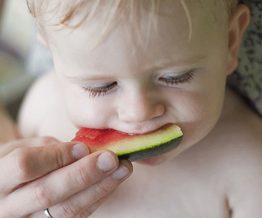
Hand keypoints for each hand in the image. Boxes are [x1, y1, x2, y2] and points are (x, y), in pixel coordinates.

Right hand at [0, 137, 132, 217]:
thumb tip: (82, 151)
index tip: (84, 147)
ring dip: (99, 188)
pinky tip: (111, 183)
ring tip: (122, 170)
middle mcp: (8, 207)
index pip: (25, 165)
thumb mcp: (18, 149)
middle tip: (112, 159)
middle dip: (84, 174)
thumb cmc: (13, 163)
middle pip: (48, 192)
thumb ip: (46, 148)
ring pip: (66, 210)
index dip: (57, 156)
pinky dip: (96, 198)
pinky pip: (76, 217)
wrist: (3, 191)